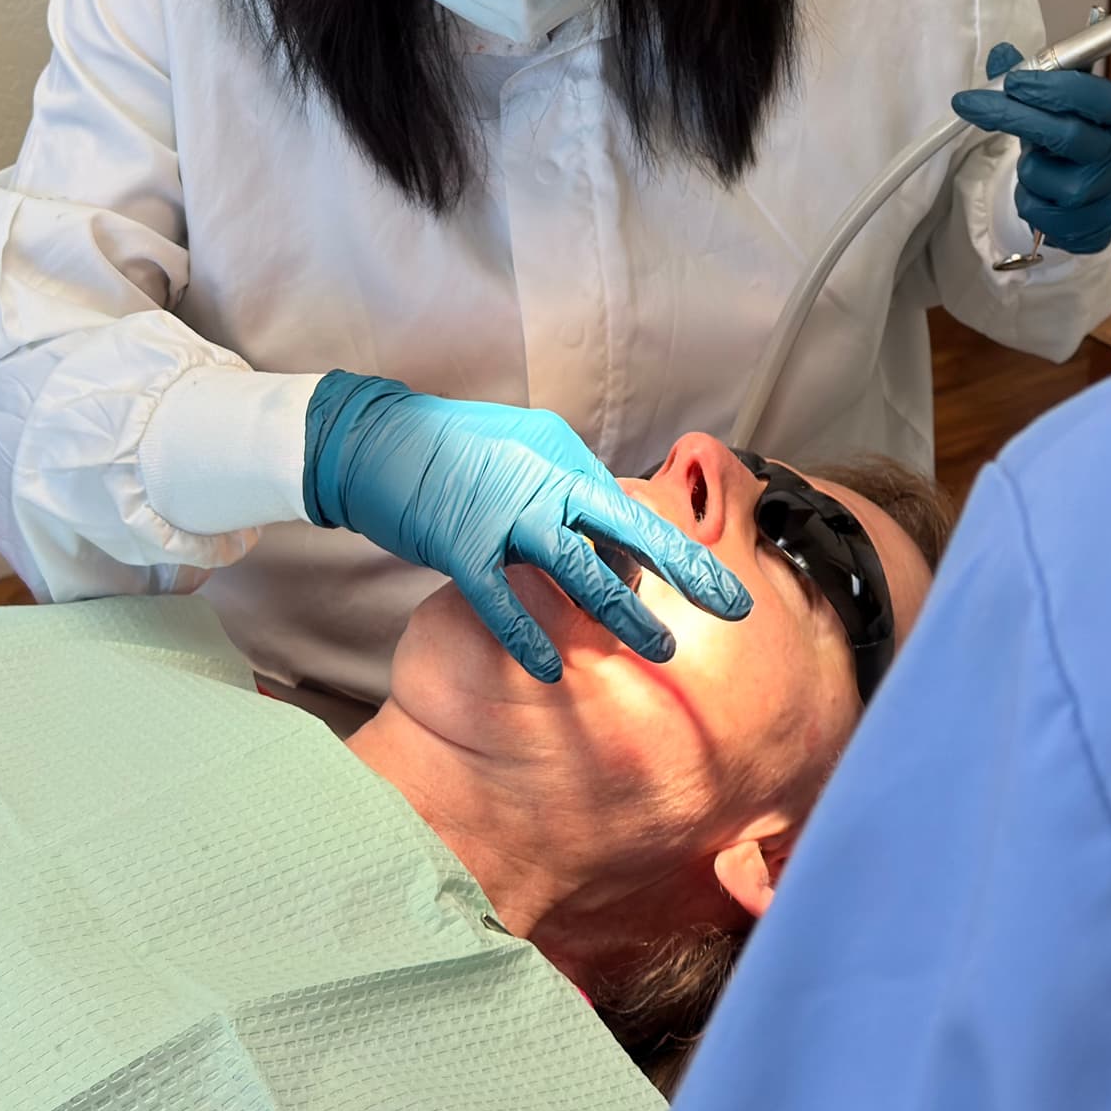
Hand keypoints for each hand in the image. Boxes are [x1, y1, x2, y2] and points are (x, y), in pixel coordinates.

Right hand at [302, 377, 753, 681]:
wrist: (376, 440)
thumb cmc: (452, 447)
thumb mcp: (522, 450)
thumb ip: (565, 486)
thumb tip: (605, 526)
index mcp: (562, 461)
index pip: (629, 511)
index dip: (672, 550)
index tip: (716, 581)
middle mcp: (543, 483)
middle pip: (627, 529)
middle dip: (685, 569)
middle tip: (734, 604)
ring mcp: (503, 514)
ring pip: (577, 567)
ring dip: (622, 610)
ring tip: (660, 648)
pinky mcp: (461, 544)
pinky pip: (501, 598)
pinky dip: (526, 634)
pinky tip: (549, 670)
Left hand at [950, 44, 1110, 253]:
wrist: (1100, 196)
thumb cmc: (1075, 143)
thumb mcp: (1057, 107)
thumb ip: (1031, 79)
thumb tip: (1000, 55)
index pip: (1095, 97)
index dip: (1053, 87)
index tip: (1012, 80)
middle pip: (1066, 135)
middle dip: (1014, 117)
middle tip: (972, 104)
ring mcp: (1110, 197)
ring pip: (1045, 177)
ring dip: (1027, 168)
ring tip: (1038, 164)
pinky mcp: (1094, 231)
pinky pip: (1040, 213)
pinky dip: (1028, 200)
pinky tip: (1041, 192)